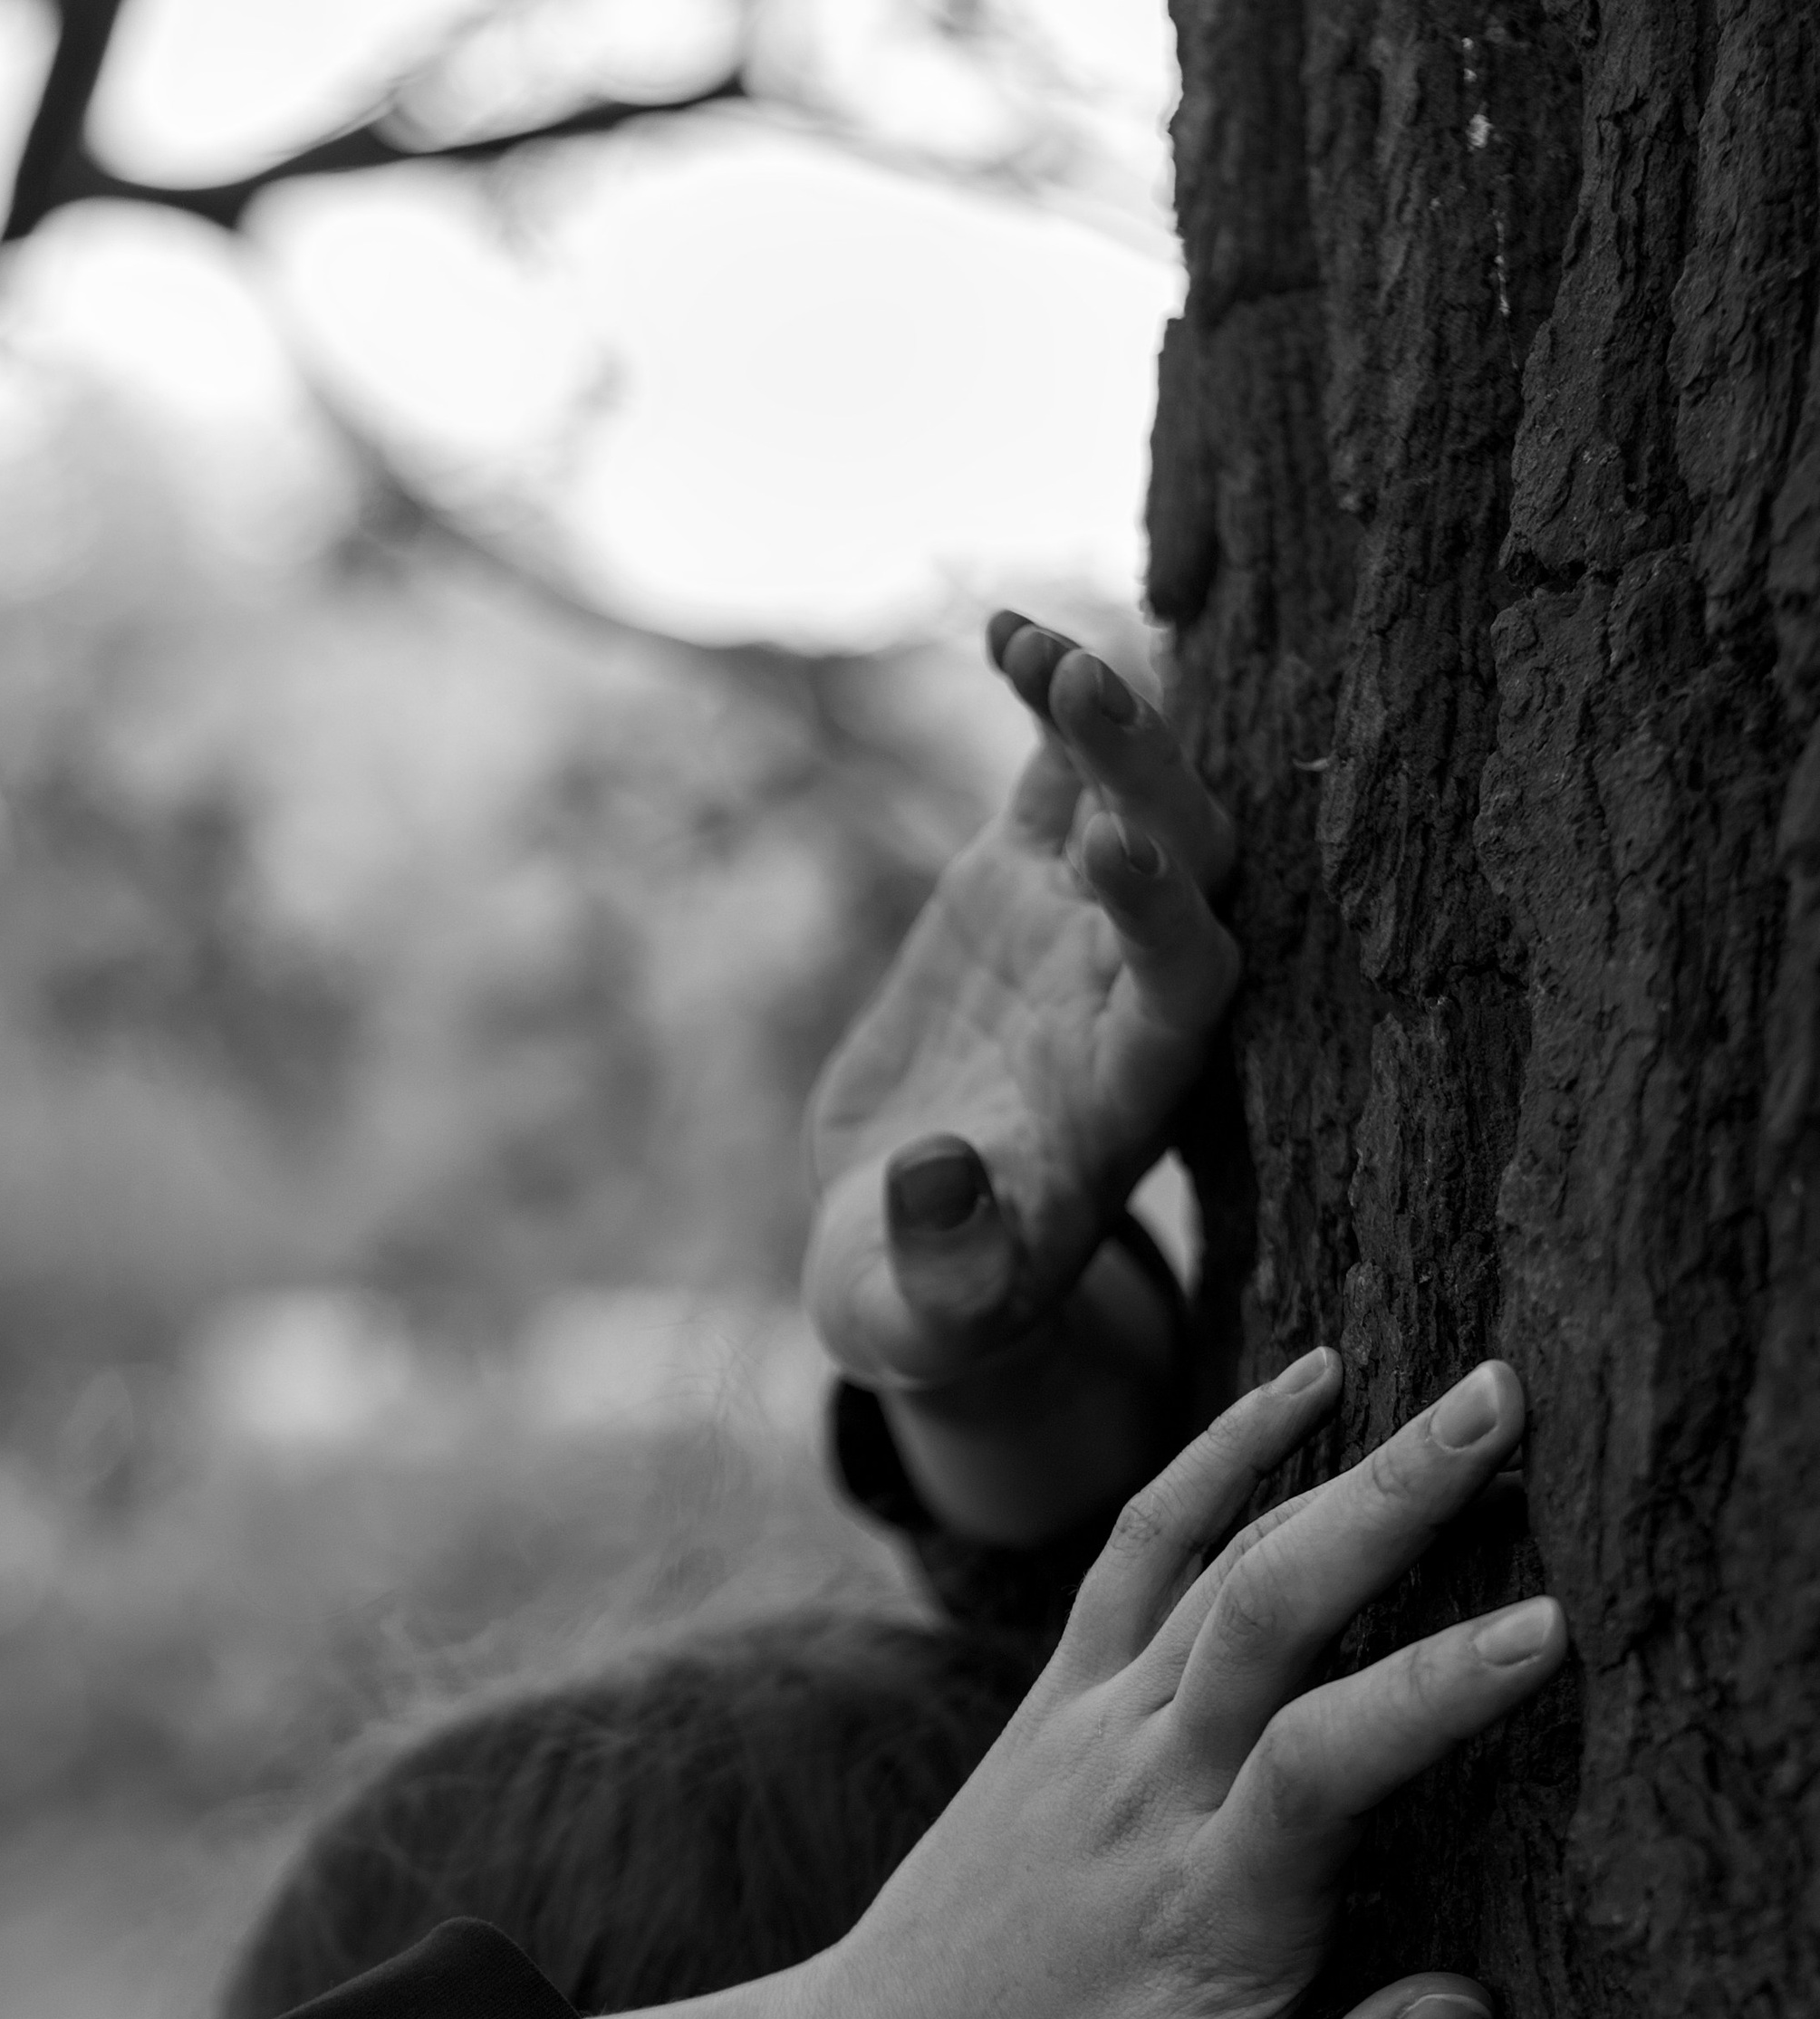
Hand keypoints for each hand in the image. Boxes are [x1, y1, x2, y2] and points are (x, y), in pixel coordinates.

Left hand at [596, 1354, 1565, 2018]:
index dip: (1428, 1690)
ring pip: (1219, 1567)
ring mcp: (1090, 1733)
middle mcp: (1141, 1796)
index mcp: (1201, 1916)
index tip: (1544, 1627)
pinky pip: (1136, 1550)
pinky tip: (1306, 1383)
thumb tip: (1468, 2008)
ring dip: (1340, 1466)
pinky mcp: (1057, 1703)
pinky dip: (1216, 1457)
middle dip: (1391, 1504)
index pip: (1321, 1768)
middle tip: (1510, 1411)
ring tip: (1470, 1389)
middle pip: (1267, 1615)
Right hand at [804, 616, 1237, 1401]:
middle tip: (1082, 697)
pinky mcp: (1020, 884)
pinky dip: (1041, 698)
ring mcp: (1081, 929)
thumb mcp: (921, 1314)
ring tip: (1035, 650)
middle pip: (1191, 865)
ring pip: (1136, 795)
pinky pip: (1055, 770)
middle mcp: (1130, 998)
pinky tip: (998, 630)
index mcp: (1128, 1101)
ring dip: (1107, 719)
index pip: (1189, 990)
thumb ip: (946, 1260)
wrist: (901, 1251)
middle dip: (1151, 781)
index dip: (1164, 915)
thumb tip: (941, 1173)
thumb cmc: (925, 1308)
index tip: (1109, 851)